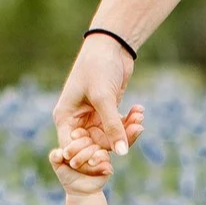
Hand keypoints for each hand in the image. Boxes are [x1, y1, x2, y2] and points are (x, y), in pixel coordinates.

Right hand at [54, 35, 136, 157]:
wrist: (112, 45)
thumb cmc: (98, 67)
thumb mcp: (104, 98)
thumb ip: (112, 126)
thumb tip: (121, 153)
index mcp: (65, 118)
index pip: (72, 148)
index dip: (89, 158)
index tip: (109, 159)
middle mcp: (76, 121)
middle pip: (95, 146)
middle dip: (117, 141)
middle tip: (136, 130)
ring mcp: (92, 117)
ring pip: (111, 138)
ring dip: (127, 131)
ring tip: (139, 118)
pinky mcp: (107, 113)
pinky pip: (119, 128)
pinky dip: (130, 122)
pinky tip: (139, 110)